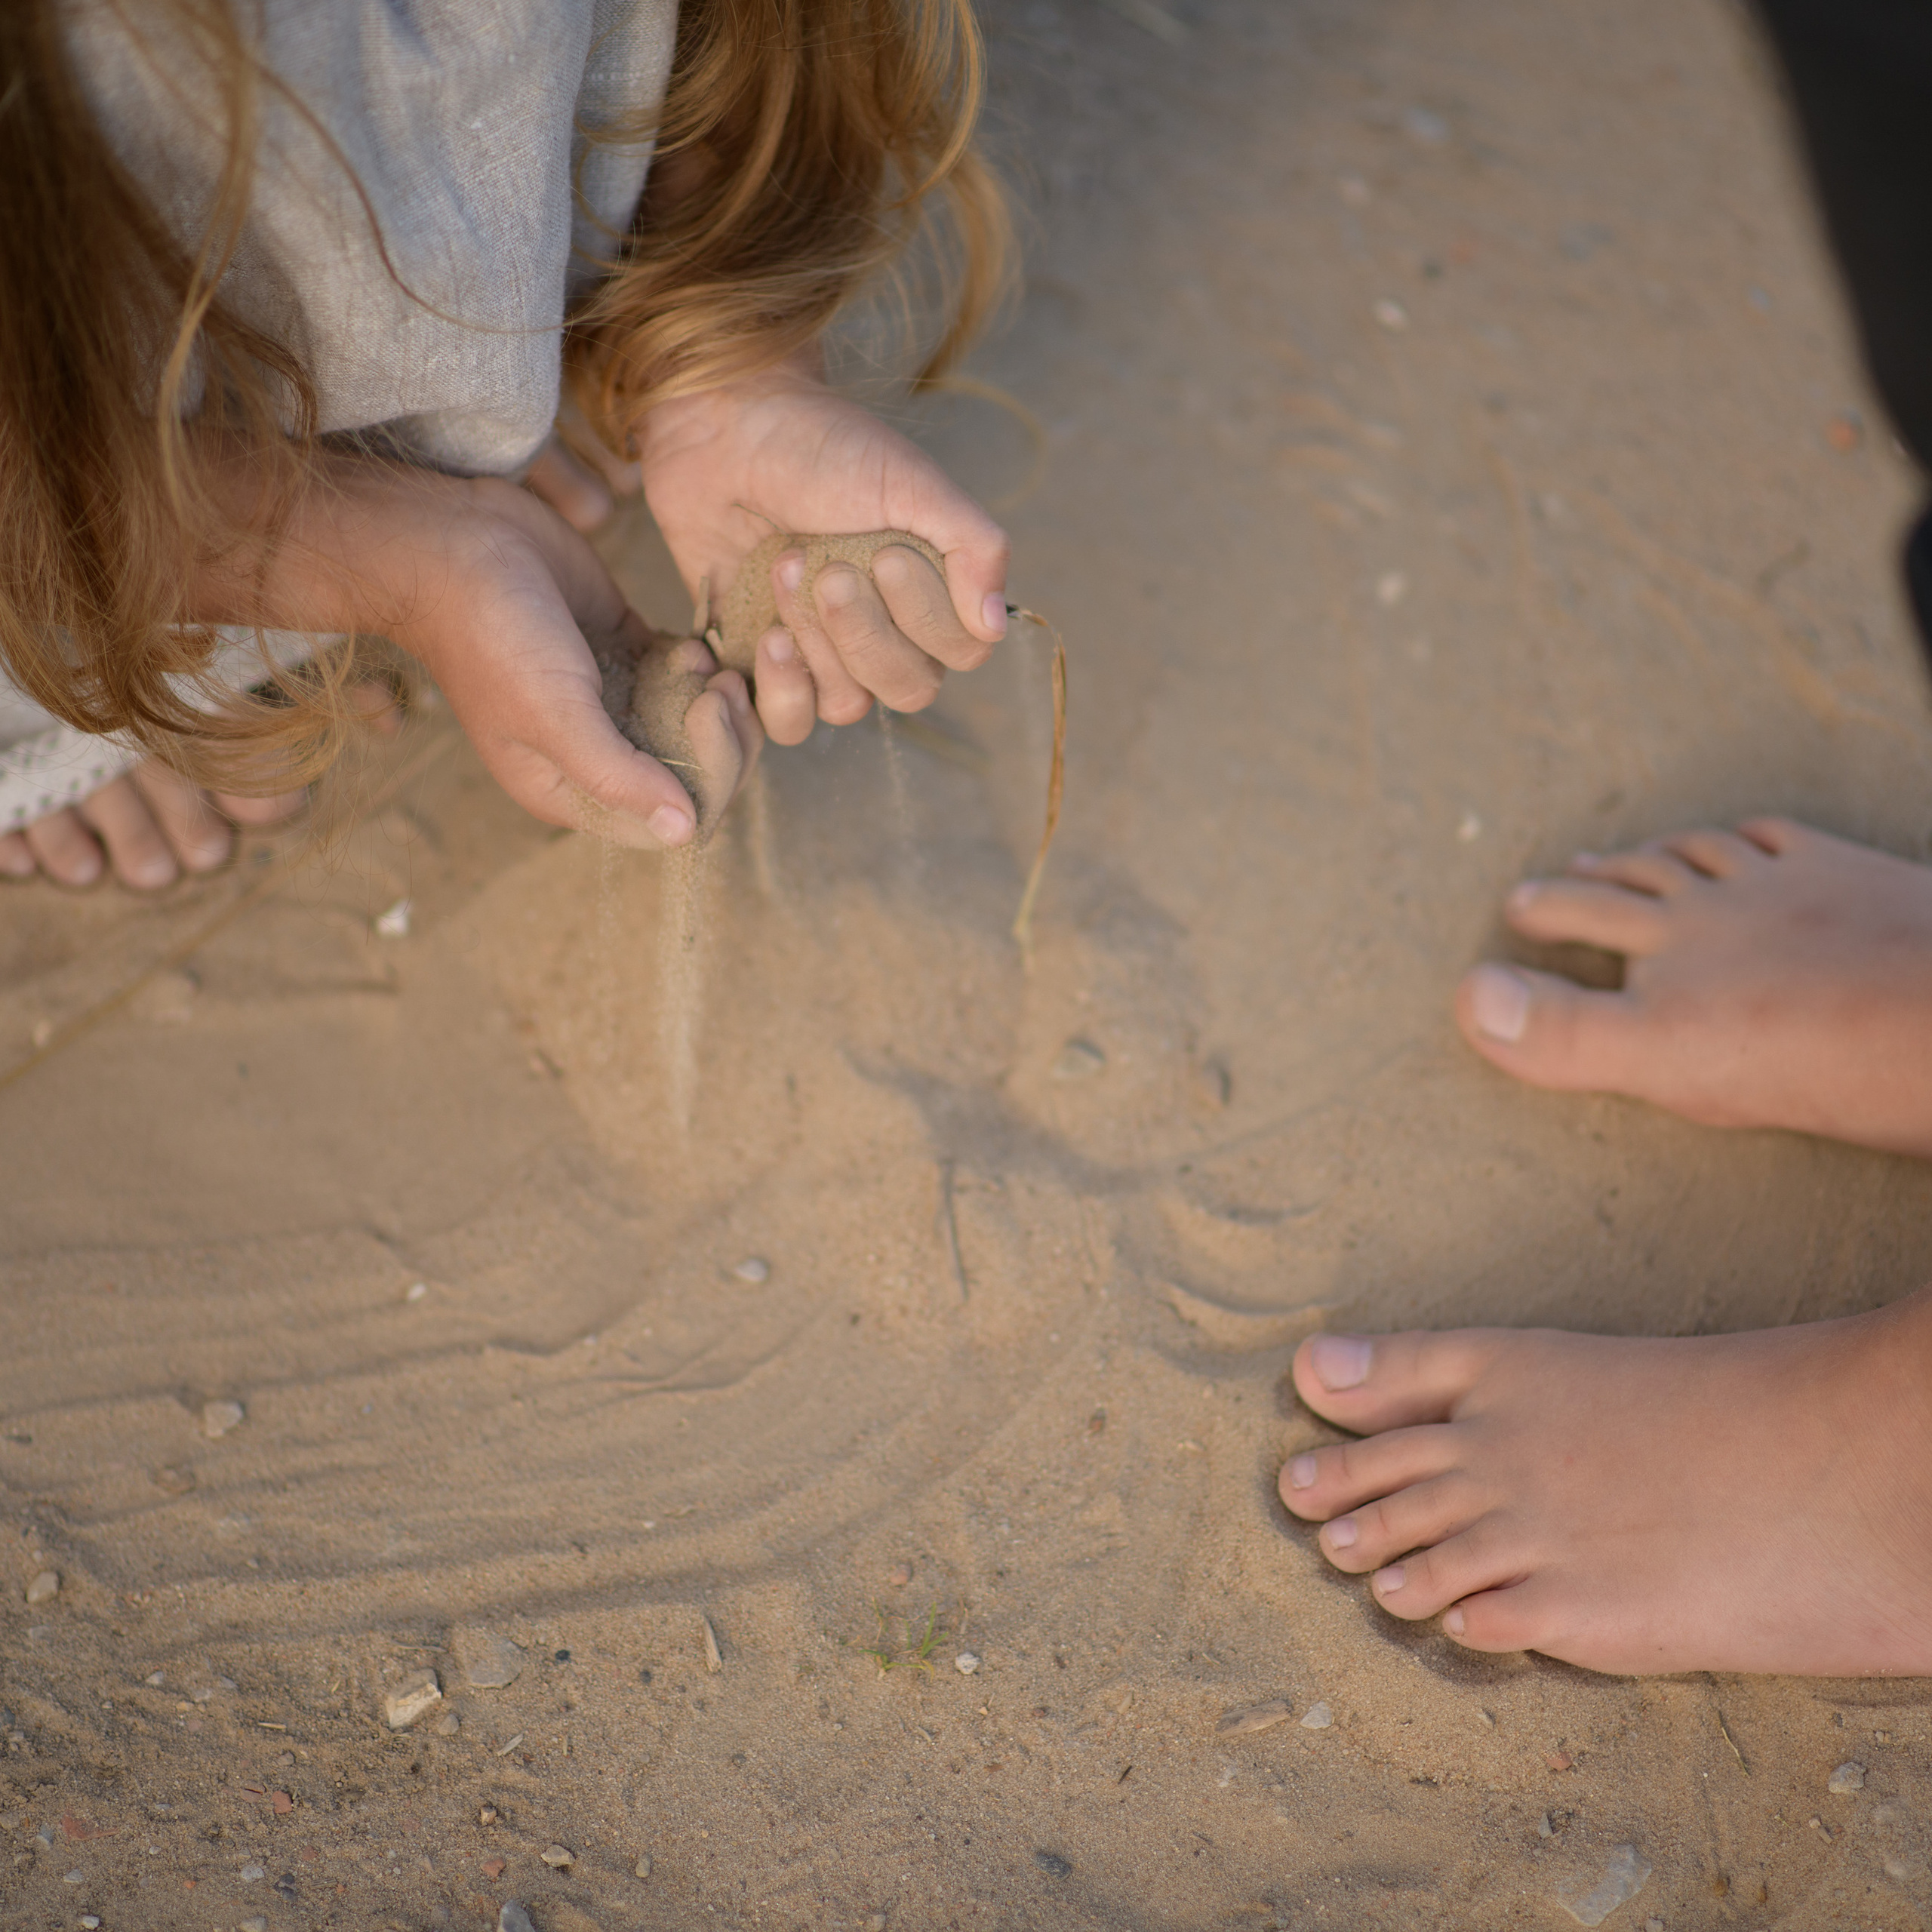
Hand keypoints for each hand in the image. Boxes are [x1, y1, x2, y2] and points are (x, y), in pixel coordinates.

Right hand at [205, 456, 759, 849]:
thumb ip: (617, 776)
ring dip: (719, 701)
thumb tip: (685, 833)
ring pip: (698, 730)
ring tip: (705, 664)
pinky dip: (701, 667)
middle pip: (694, 779)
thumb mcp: (553, 715)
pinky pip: (687, 680)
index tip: (707, 714)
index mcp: (572, 791)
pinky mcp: (628, 652)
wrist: (453, 542)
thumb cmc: (491, 635)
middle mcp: (599, 755)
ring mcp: (616, 703)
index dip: (710, 779)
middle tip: (724, 688)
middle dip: (726, 740)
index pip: (669, 822)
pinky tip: (690, 643)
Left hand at [632, 362, 1009, 744]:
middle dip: (862, 630)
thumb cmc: (821, 446)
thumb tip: (993, 626)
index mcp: (933, 591)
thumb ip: (973, 547)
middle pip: (908, 689)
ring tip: (783, 572)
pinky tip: (766, 634)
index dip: (923, 616)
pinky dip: (781, 688)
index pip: (961, 653)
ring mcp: (827, 655)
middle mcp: (888, 632)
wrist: (723, 429)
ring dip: (817, 643)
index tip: (884, 552)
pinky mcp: (769, 666)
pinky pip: (790, 723)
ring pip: (849, 706)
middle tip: (823, 564)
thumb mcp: (911, 481)